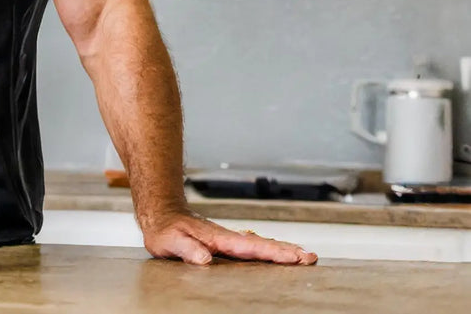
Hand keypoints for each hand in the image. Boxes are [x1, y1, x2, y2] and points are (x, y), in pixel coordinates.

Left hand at [141, 210, 317, 264]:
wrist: (161, 214)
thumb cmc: (165, 230)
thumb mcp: (170, 241)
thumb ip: (187, 248)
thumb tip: (205, 259)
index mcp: (219, 239)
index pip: (251, 247)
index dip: (274, 252)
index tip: (296, 257)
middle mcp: (228, 238)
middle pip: (263, 245)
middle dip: (288, 251)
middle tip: (312, 258)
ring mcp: (229, 240)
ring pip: (260, 245)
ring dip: (282, 250)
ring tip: (305, 257)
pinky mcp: (226, 244)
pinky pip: (252, 248)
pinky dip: (269, 250)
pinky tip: (279, 255)